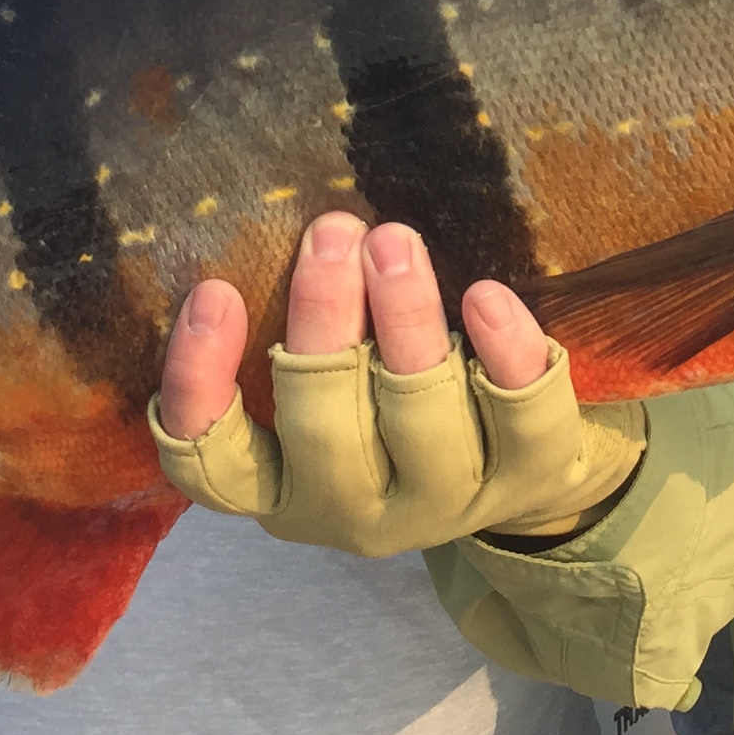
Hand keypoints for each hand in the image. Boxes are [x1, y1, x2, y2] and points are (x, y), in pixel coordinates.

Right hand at [152, 216, 642, 552]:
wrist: (532, 473)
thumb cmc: (401, 406)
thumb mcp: (335, 389)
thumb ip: (302, 332)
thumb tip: (283, 222)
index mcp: (287, 491)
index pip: (215, 465)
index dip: (200, 385)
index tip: (213, 291)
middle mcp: (357, 512)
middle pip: (322, 424)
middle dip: (324, 319)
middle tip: (332, 230)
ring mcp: (447, 503)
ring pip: (419, 417)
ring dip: (405, 320)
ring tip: (394, 240)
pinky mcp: (531, 480)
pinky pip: (522, 419)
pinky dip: (504, 352)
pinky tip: (485, 296)